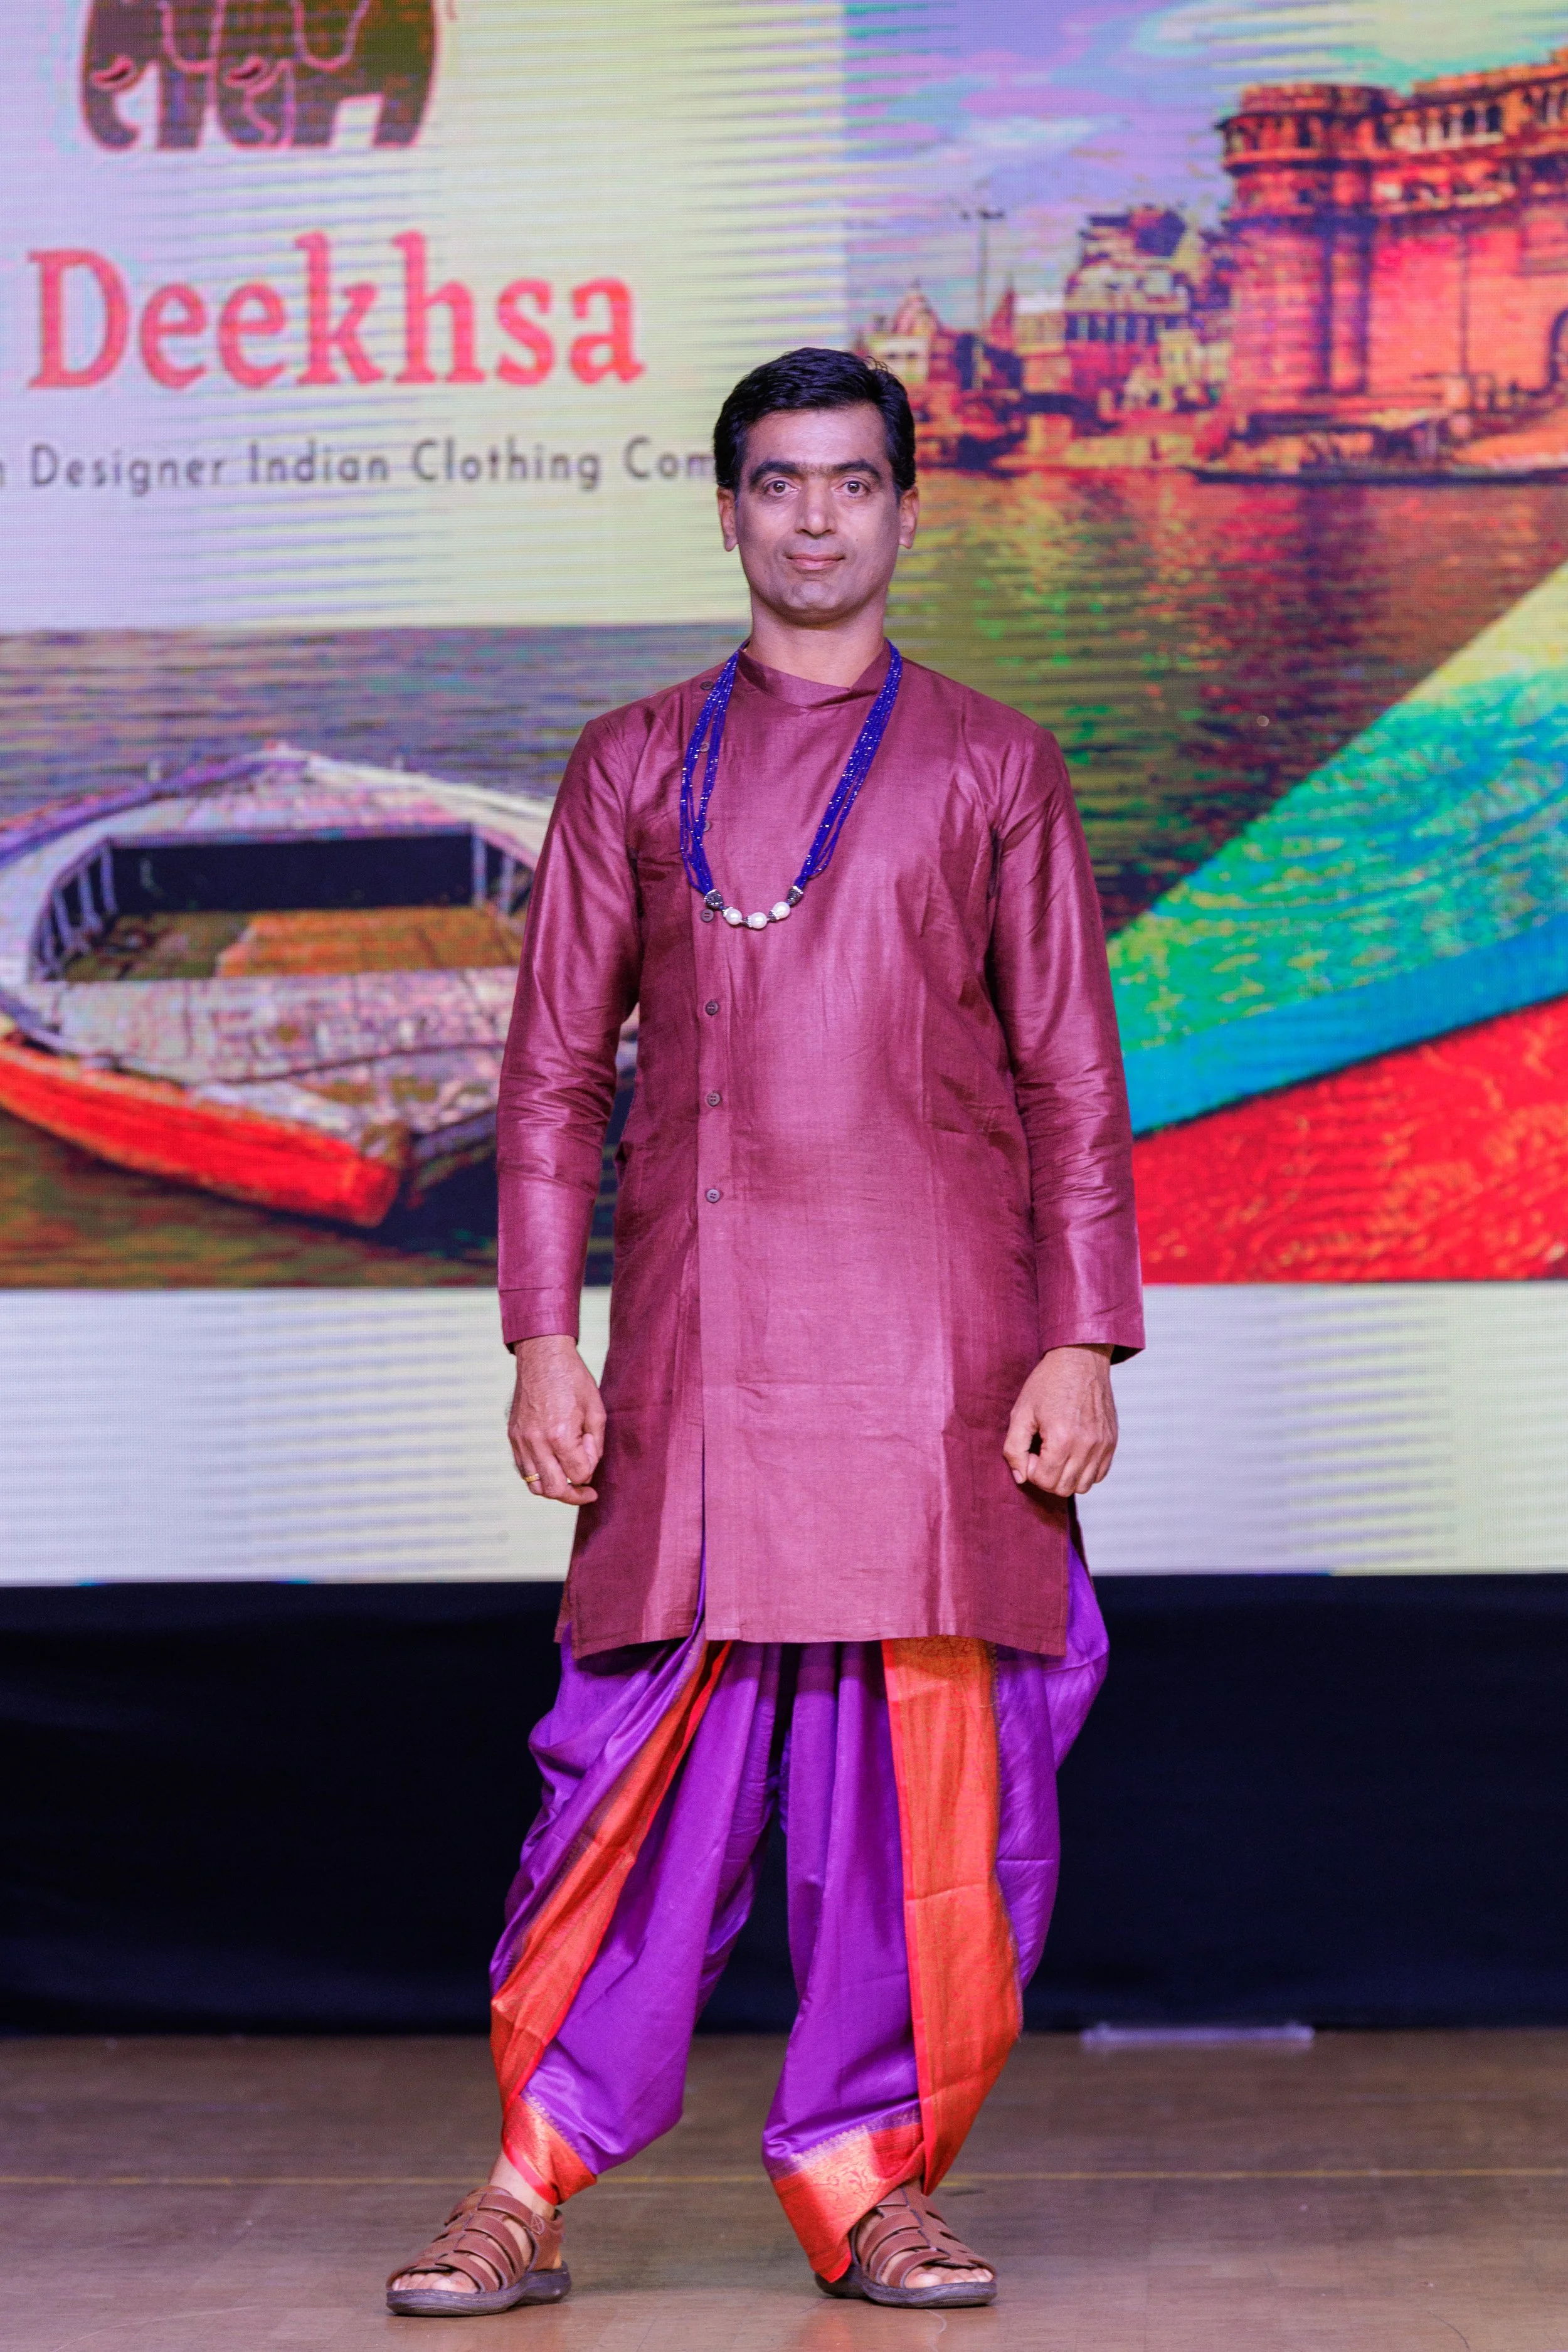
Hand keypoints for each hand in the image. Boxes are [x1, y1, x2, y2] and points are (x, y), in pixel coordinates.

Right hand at [508, 1336, 605, 1505]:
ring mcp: (520, 1440)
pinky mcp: (513, 1437)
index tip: (592, 1453)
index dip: (590, 1470)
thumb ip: (594, 1445)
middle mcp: (535, 1442)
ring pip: (535, 1486)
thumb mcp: (596, 1410)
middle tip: (587, 1492)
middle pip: (554, 1490)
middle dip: (574, 1495)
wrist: (542, 1355)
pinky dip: (539, 1476)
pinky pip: (524, 1471)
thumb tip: (587, 1470)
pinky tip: (553, 1467)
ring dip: (554, 1489)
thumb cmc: (573, 1379)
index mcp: (559, 1434)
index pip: (578, 1475)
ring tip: (569, 1482)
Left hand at [1004, 1344, 1117, 1498]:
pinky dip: (1084, 1471)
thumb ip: (1014, 1448)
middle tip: (1041, 1453)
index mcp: (1062, 1438)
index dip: (1030, 1470)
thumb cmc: (1048, 1383)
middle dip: (1047, 1477)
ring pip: (1083, 1486)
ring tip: (1057, 1454)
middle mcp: (1087, 1445)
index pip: (1044, 1480)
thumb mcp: (1021, 1412)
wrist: (1080, 1359)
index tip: (1030, 1450)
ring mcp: (1103, 1445)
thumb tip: (1020, 1478)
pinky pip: (1099, 1474)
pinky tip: (1072, 1452)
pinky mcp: (1112, 1442)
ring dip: (1066, 1477)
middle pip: (1064, 1489)